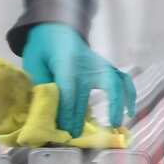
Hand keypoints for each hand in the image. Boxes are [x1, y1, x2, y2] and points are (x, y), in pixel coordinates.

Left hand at [21, 23, 135, 136]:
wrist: (57, 27)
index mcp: (66, 63)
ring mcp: (100, 65)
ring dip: (117, 105)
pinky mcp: (106, 67)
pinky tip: (129, 111)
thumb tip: (45, 112)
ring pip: (115, 84)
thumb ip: (40, 85)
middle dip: (81, 118)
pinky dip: (129, 94)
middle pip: (87, 95)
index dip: (66, 115)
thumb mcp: (34, 63)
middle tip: (76, 136)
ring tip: (116, 125)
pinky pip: (123, 80)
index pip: (69, 93)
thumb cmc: (43, 47)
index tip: (63, 133)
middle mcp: (87, 64)